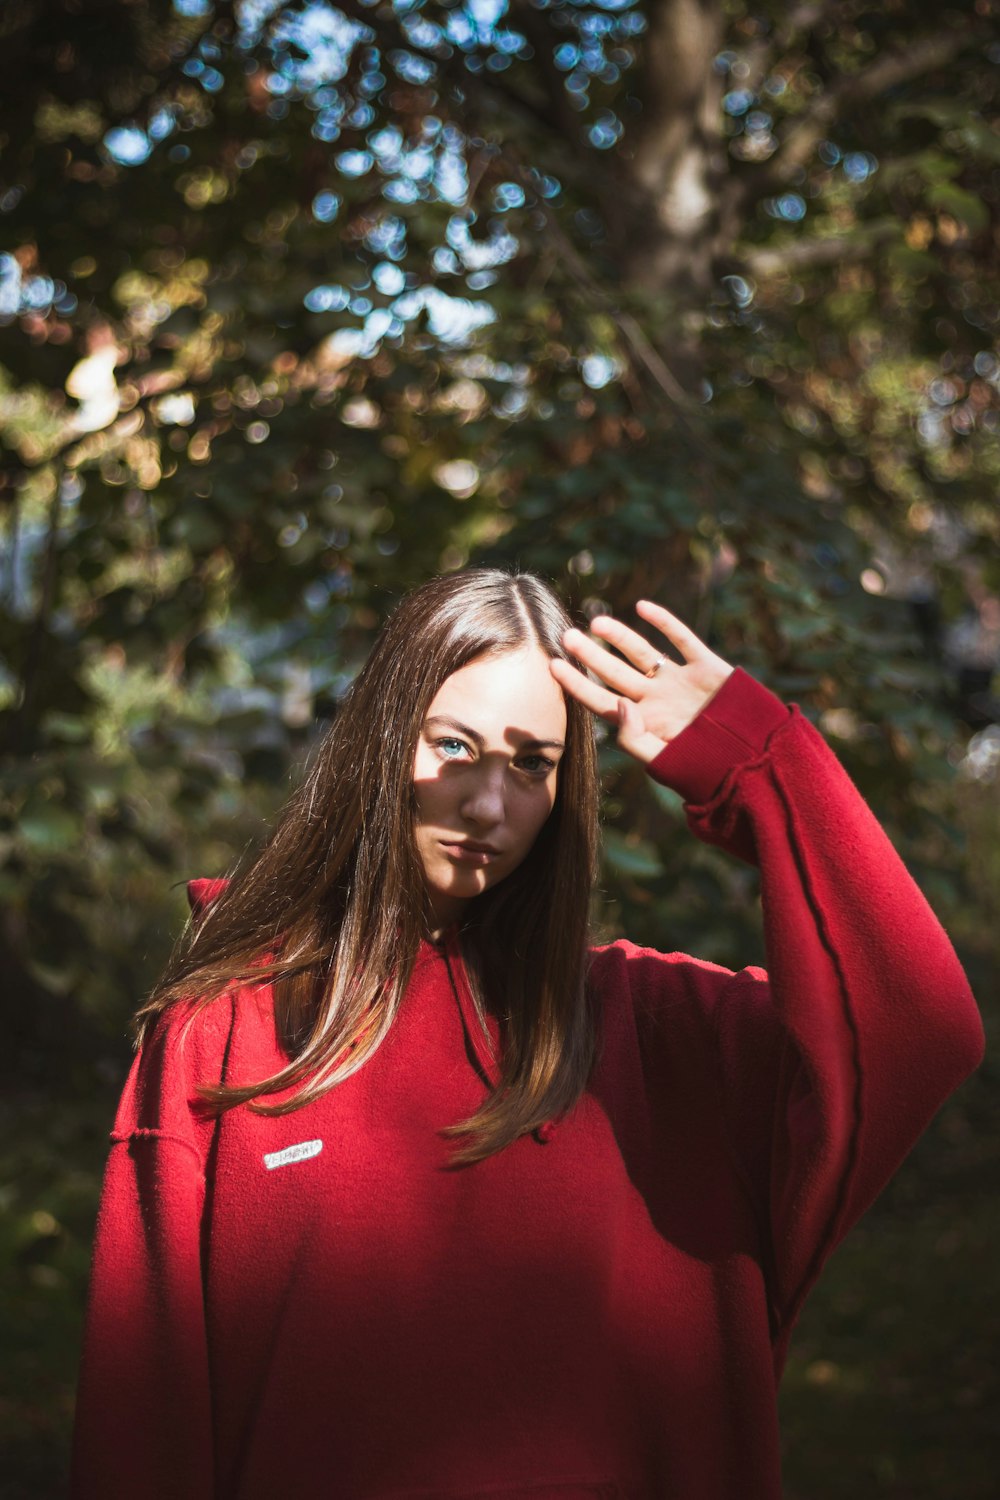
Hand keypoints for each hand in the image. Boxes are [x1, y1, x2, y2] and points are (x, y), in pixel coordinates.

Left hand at [550, 600, 734, 764]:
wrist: (755, 760)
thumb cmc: (705, 767)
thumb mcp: (663, 760)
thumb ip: (634, 737)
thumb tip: (618, 704)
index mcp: (644, 722)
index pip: (600, 700)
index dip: (576, 683)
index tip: (552, 665)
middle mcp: (658, 699)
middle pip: (616, 672)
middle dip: (591, 655)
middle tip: (567, 636)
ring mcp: (681, 682)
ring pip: (644, 653)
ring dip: (621, 636)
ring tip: (597, 621)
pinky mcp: (708, 668)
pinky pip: (682, 639)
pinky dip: (664, 622)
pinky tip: (642, 607)